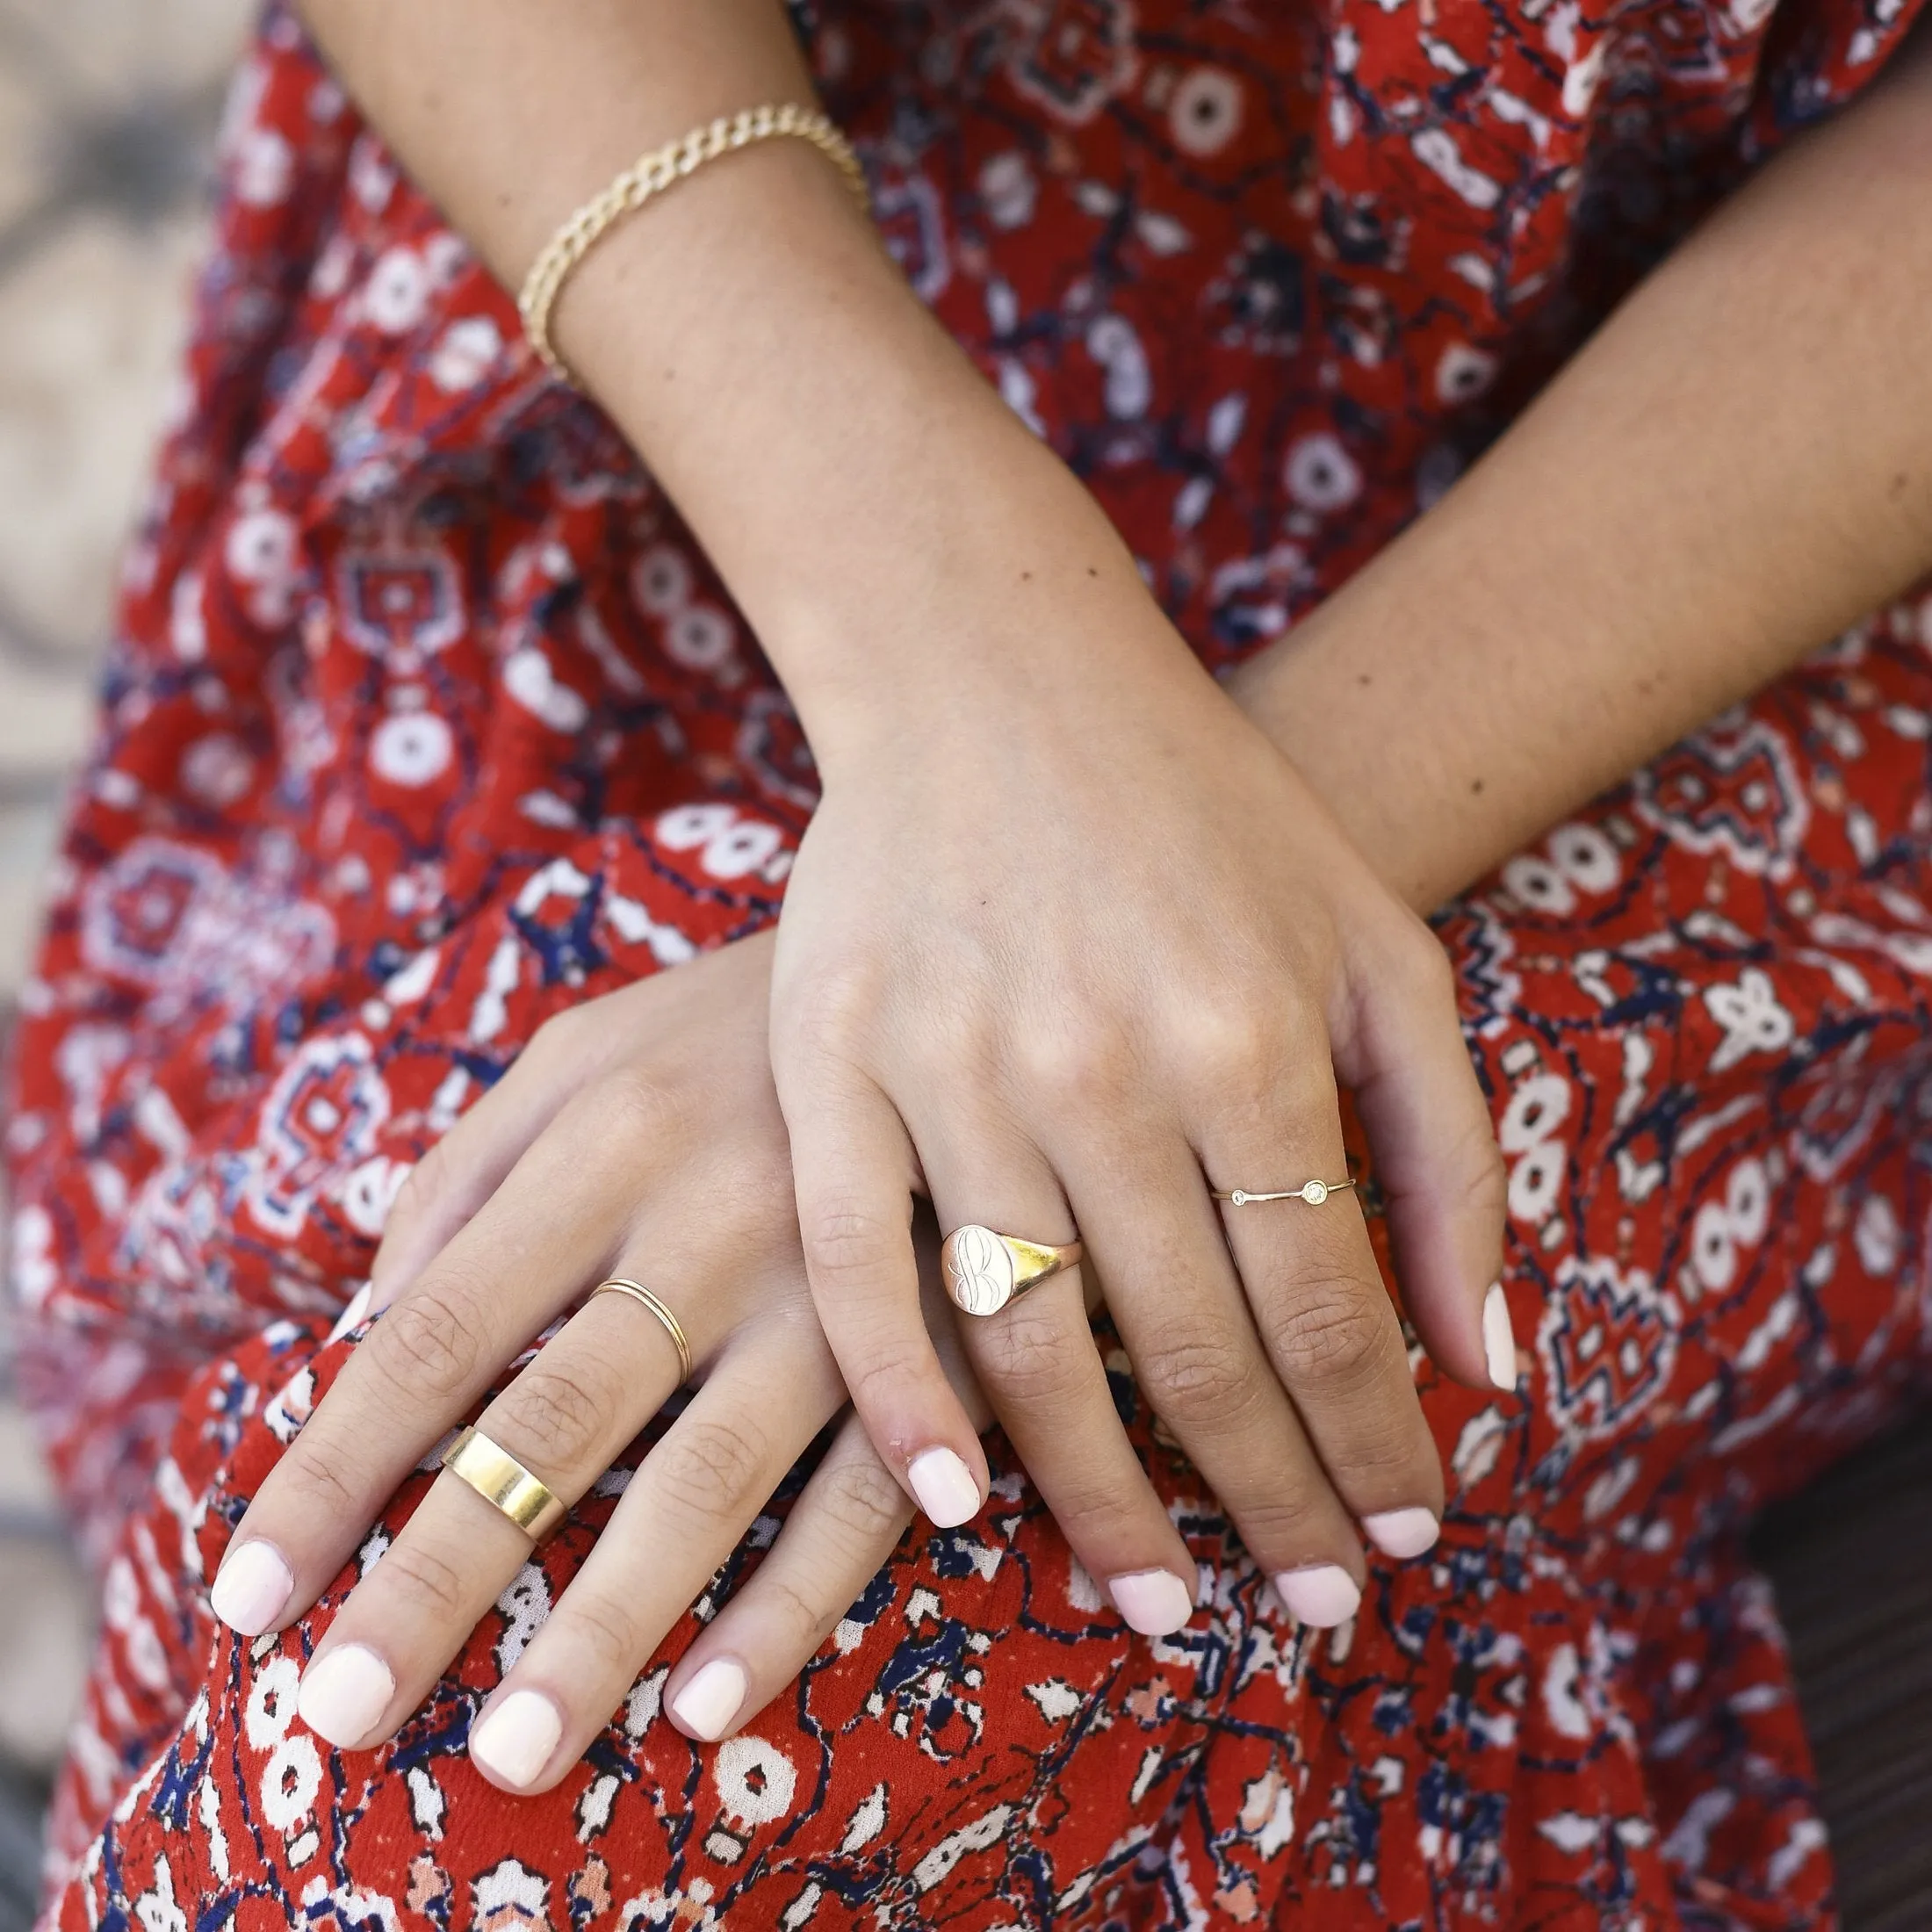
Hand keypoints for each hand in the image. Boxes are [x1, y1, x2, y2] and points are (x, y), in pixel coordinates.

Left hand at [209, 933, 986, 1786]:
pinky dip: (791, 1603)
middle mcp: (713, 1218)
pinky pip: (863, 1492)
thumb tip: (357, 1338)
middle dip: (438, 1578)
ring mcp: (835, 1289)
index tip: (248, 1596)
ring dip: (606, 1624)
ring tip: (513, 1755)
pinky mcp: (938, 1341)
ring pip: (707, 1477)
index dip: (335, 1468)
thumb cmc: (730, 1034)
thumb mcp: (584, 1051)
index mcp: (607, 1137)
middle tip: (341, 1719)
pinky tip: (710, 1704)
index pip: (439, 1328)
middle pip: (553, 1422)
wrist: (948, 979)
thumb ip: (465, 1176)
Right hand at [770, 509, 1510, 1635]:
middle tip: (1301, 1613)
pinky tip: (947, 1504)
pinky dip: (899, 1398)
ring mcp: (953, 1063)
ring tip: (1155, 1602)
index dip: (1373, 1448)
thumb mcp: (1381, 952)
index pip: (1330, 1310)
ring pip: (1031, 1339)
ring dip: (1100, 1501)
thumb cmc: (1211, 820)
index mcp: (1251, 1038)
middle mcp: (1103, 1065)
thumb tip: (1487, 1369)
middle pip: (1194, 1351)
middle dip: (1266, 1506)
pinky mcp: (832, 1057)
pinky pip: (861, 1265)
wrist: (999, 680)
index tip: (1397, 1542)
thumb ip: (1450, 1155)